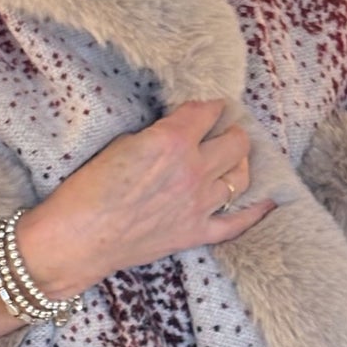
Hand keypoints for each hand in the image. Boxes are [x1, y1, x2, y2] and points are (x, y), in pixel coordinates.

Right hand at [18, 99, 275, 296]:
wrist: (78, 239)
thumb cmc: (87, 189)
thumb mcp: (121, 145)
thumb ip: (157, 136)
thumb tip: (176, 134)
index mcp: (173, 141)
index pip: (208, 112)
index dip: (208, 107)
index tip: (207, 108)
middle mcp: (194, 170)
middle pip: (236, 142)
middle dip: (231, 132)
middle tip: (223, 132)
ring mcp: (200, 204)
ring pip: (241, 176)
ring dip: (239, 163)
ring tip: (233, 159)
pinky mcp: (196, 232)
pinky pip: (238, 222)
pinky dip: (255, 210)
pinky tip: (268, 201)